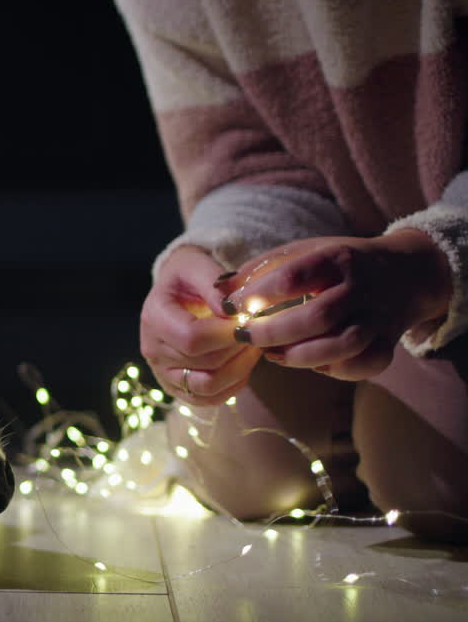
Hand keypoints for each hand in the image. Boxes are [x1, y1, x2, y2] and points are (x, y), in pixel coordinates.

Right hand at [141, 246, 263, 404]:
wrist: (176, 292)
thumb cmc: (188, 277)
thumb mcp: (197, 265)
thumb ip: (215, 284)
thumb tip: (234, 310)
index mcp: (154, 317)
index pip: (192, 338)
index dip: (228, 334)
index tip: (250, 320)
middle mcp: (153, 349)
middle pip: (204, 363)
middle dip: (239, 348)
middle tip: (257, 330)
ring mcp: (163, 372)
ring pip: (207, 386)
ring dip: (239, 369)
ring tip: (252, 347)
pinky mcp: (176, 387)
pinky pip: (207, 399)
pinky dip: (232, 386)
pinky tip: (242, 364)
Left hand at [215, 230, 451, 380]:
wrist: (403, 274)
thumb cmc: (335, 264)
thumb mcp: (301, 252)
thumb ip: (261, 269)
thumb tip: (219, 290)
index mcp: (337, 258)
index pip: (294, 277)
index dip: (258, 294)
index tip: (231, 307)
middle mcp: (362, 288)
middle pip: (318, 317)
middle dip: (273, 332)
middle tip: (245, 336)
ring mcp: (378, 319)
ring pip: (342, 346)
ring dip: (299, 356)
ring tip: (271, 354)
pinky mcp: (387, 345)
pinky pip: (362, 366)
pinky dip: (333, 370)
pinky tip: (310, 363)